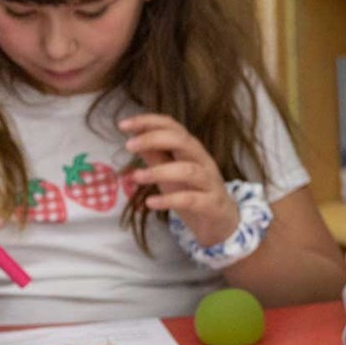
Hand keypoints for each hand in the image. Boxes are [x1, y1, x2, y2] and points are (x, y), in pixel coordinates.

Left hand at [120, 114, 238, 245]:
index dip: (149, 122)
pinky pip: (191, 199)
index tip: (123, 125)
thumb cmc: (194, 193)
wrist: (222, 222)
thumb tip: (134, 137)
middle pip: (183, 141)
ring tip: (136, 177)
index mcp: (192, 150)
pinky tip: (151, 202)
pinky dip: (170, 200)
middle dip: (154, 139)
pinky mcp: (211, 204)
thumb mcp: (170, 173)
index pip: (173, 127)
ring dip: (159, 171)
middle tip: (129, 145)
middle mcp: (203, 161)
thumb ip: (155, 156)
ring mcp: (209, 183)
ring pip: (188, 170)